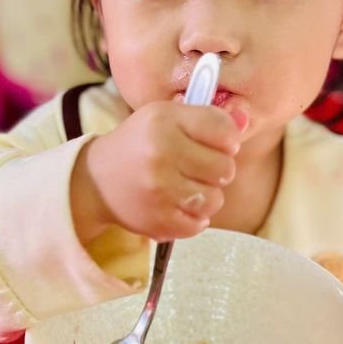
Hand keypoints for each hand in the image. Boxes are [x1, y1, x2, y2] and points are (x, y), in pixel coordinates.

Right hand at [72, 101, 241, 242]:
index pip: (225, 131)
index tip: (215, 145)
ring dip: (207, 197)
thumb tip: (245, 121)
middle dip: (217, 171)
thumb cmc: (140, 145)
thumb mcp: (167, 118)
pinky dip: (193, 218)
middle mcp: (160, 153)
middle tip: (198, 169)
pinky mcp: (157, 220)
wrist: (97, 181)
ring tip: (188, 189)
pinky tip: (177, 205)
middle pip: (225, 169)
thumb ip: (208, 118)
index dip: (227, 140)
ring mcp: (158, 190)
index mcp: (164, 120)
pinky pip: (199, 224)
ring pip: (215, 200)